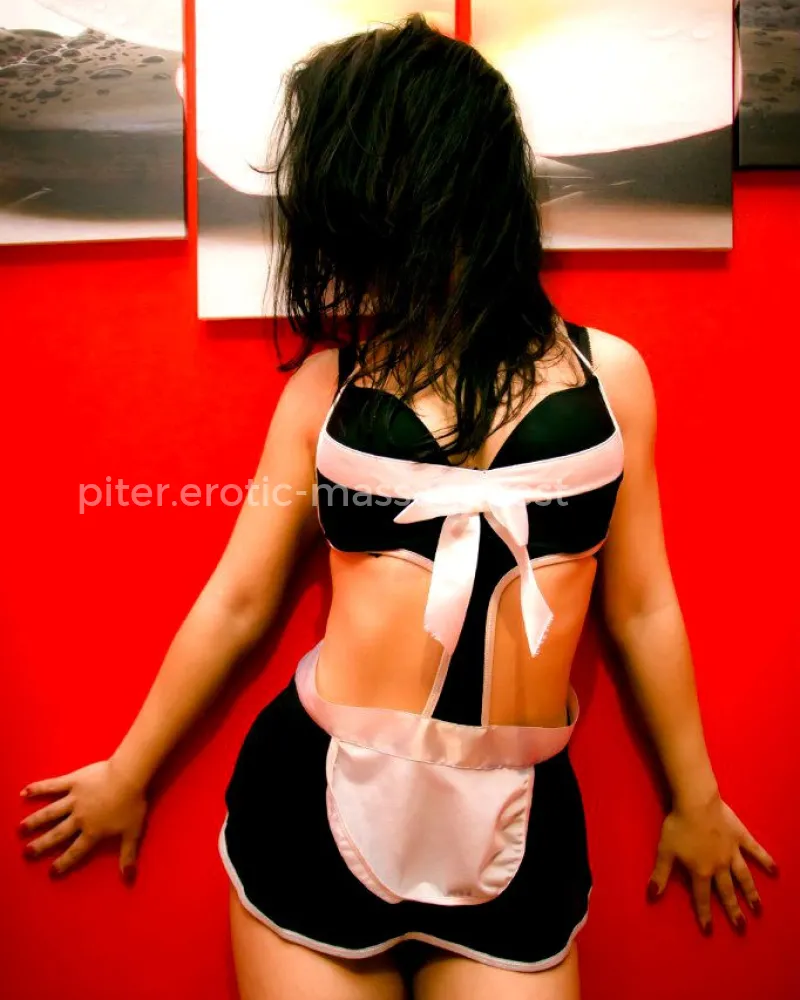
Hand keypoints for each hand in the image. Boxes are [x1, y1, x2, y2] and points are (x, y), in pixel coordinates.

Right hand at [19, 760, 147, 879]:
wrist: (128, 775)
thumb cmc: (132, 804)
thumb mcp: (133, 832)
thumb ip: (128, 855)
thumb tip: (127, 878)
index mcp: (93, 832)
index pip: (75, 851)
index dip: (63, 863)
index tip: (51, 872)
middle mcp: (79, 818)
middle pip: (57, 834)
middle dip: (42, 845)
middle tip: (27, 853)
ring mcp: (73, 799)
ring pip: (50, 813)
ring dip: (34, 821)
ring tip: (20, 829)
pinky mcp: (73, 781)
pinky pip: (53, 786)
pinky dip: (38, 789)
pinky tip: (25, 792)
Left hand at [647, 793, 777, 934]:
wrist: (696, 803)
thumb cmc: (678, 826)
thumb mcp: (665, 851)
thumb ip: (660, 875)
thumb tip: (652, 896)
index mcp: (700, 870)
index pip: (702, 897)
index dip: (704, 914)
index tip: (709, 931)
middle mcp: (719, 866)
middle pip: (727, 891)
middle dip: (733, 910)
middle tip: (742, 928)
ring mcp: (732, 852)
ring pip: (743, 877)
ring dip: (751, 893)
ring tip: (758, 908)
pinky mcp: (741, 837)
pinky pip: (755, 851)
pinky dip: (765, 860)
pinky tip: (775, 870)